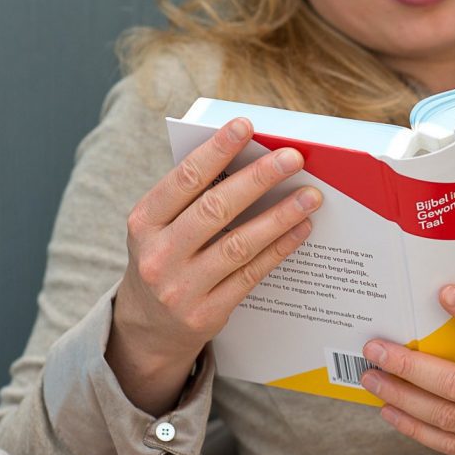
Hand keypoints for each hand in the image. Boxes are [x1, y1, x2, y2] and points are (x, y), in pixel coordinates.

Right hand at [106, 117, 321, 414]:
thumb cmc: (166, 257)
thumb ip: (194, 197)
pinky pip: (251, 274)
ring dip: (280, 216)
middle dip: (259, 179)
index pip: (184, 179)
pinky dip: (280, 248)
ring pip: (239, 244)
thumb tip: (251, 158)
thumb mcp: (161, 227)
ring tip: (311, 195)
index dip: (216, 150)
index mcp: (144, 222)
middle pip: (215, 209)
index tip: (246, 125)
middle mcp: (158, 255)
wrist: (146, 328)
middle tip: (293, 157)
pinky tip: (301, 228)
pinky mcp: (205, 314)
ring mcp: (180, 289)